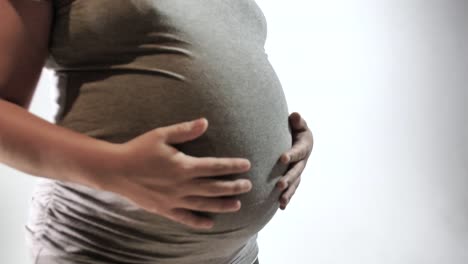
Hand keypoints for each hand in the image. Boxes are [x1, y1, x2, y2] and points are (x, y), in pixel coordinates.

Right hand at [99, 118, 252, 229]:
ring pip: (204, 204)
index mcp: (184, 166)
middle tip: (248, 186)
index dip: (233, 166)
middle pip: (215, 187)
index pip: (215, 166)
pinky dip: (198, 221)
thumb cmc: (138, 149)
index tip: (246, 165)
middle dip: (233, 186)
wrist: (114, 170)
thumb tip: (205, 122)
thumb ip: (185, 130)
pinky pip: (185, 218)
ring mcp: (174, 199)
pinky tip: (210, 224)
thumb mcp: (161, 135)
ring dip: (222, 205)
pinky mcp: (164, 209)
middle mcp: (182, 185)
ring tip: (237, 205)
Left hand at [276, 112, 313, 209]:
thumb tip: (295, 115)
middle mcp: (303, 161)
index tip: (282, 158)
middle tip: (279, 184)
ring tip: (281, 201)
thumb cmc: (296, 128)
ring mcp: (299, 171)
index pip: (298, 151)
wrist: (298, 138)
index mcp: (304, 147)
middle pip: (296, 171)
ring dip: (288, 192)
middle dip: (288, 178)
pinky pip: (292, 189)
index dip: (291, 154)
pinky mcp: (294, 178)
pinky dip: (287, 197)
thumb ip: (297, 121)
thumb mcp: (298, 123)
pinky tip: (281, 207)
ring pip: (295, 183)